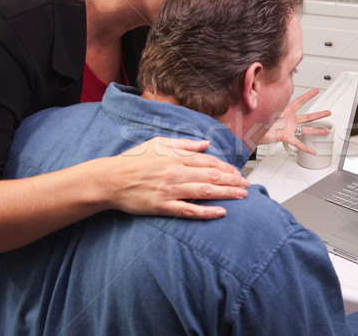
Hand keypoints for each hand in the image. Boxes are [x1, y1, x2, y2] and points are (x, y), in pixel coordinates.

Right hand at [101, 137, 249, 218]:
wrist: (111, 179)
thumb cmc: (133, 160)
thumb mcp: (158, 143)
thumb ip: (184, 144)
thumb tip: (205, 144)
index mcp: (176, 156)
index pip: (208, 161)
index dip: (226, 167)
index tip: (237, 173)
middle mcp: (176, 172)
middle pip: (211, 176)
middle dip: (232, 181)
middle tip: (246, 186)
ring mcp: (170, 190)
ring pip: (205, 191)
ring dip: (226, 194)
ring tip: (241, 196)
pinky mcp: (163, 206)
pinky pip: (189, 210)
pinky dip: (206, 212)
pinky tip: (221, 212)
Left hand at [259, 89, 330, 153]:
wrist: (250, 132)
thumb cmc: (256, 120)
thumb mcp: (264, 109)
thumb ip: (270, 104)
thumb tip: (270, 97)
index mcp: (285, 111)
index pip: (299, 101)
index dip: (308, 96)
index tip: (316, 91)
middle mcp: (289, 120)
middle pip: (307, 117)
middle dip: (319, 115)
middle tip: (328, 112)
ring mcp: (289, 129)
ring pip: (306, 130)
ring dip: (317, 131)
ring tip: (327, 131)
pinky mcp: (286, 138)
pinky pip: (298, 143)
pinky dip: (305, 148)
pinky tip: (312, 151)